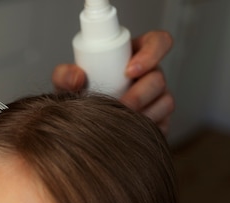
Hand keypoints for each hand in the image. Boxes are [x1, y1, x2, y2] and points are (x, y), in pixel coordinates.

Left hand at [52, 30, 173, 134]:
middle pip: (159, 78)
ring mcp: (157, 99)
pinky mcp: (160, 122)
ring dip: (143, 113)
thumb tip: (77, 77)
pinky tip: (128, 133)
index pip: (157, 42)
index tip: (130, 71)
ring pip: (165, 102)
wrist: (80, 132)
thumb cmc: (77, 99)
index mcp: (132, 56)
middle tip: (120, 105)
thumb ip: (64, 75)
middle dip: (140, 93)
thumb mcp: (65, 84)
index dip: (151, 53)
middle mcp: (149, 75)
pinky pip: (163, 124)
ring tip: (120, 122)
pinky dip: (146, 129)